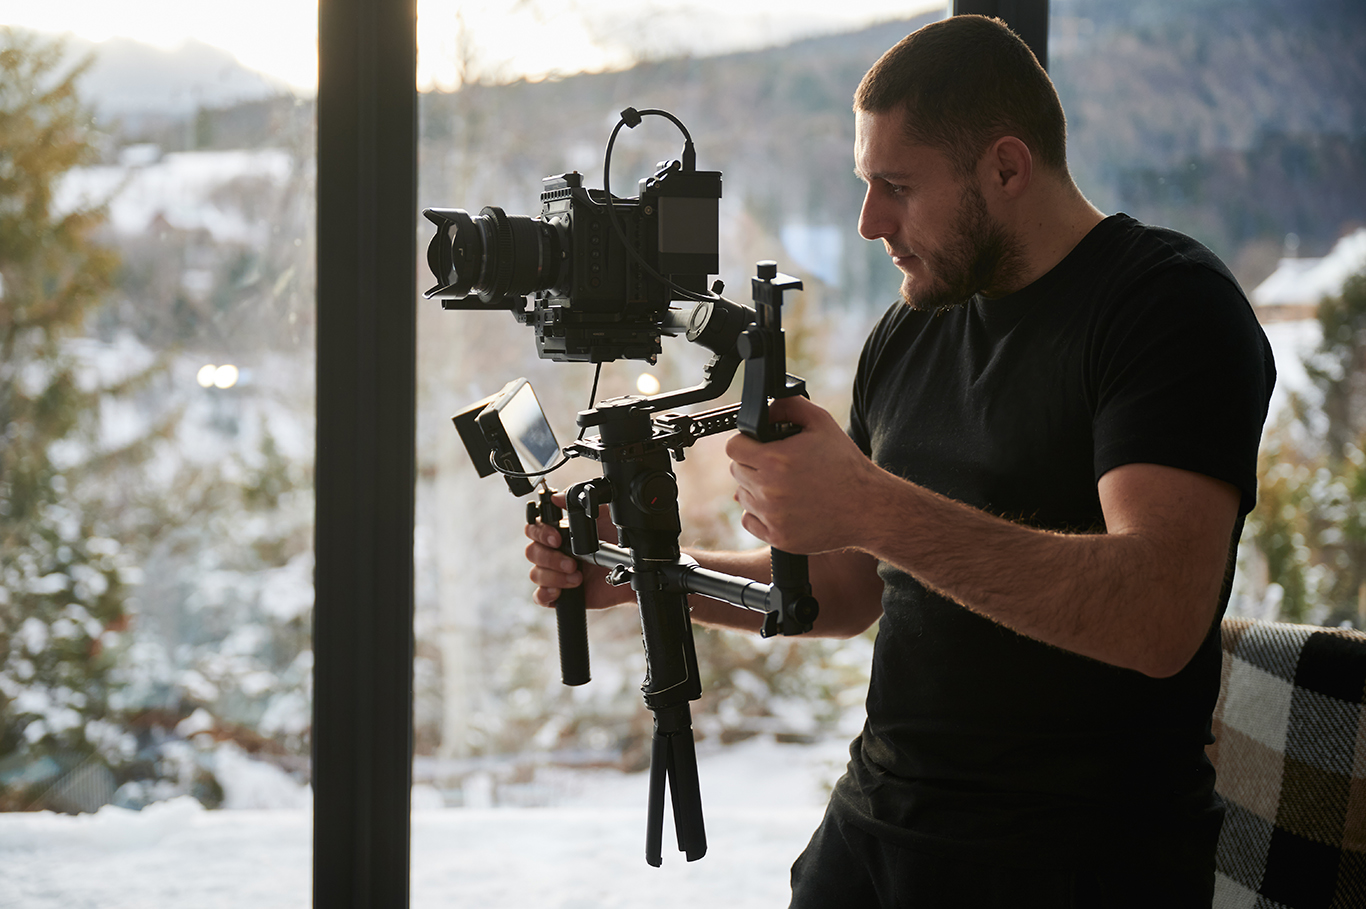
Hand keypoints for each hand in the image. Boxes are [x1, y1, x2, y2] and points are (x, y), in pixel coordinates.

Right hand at [524, 494, 633, 610]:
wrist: (634, 568)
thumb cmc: (619, 539)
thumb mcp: (604, 514)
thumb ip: (580, 502)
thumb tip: (557, 497)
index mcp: (560, 532)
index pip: (535, 529)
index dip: (541, 533)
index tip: (557, 538)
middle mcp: (555, 552)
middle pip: (532, 552)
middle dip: (550, 558)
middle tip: (572, 563)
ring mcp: (557, 573)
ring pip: (536, 574)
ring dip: (554, 577)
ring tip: (577, 578)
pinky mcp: (563, 594)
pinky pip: (540, 596)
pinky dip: (545, 594)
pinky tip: (560, 592)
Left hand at [725, 395, 884, 553]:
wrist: (867, 507)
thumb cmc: (846, 465)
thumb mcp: (821, 423)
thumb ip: (789, 405)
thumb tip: (765, 407)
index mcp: (776, 460)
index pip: (733, 447)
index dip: (745, 443)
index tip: (757, 446)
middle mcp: (769, 490)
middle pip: (736, 471)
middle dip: (752, 464)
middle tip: (777, 465)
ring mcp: (772, 517)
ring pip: (742, 496)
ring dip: (757, 489)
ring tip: (786, 486)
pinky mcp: (777, 538)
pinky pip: (749, 520)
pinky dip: (760, 513)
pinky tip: (782, 506)